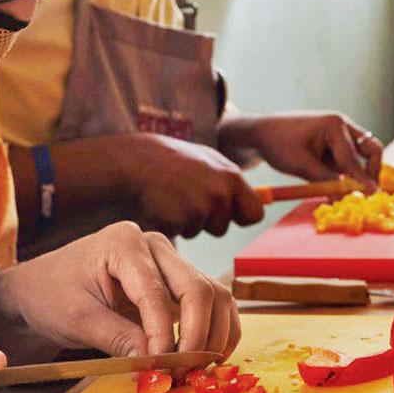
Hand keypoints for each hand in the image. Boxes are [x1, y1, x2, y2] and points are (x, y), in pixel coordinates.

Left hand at [0, 223, 239, 365]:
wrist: (40, 287)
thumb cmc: (51, 295)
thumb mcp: (77, 319)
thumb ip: (118, 338)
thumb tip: (156, 363)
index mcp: (124, 244)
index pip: (156, 292)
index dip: (163, 333)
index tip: (162, 366)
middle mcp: (155, 246)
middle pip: (197, 287)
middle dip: (197, 334)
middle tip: (186, 371)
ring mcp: (170, 261)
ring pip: (213, 293)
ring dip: (215, 333)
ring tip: (200, 367)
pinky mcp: (177, 280)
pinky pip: (211, 300)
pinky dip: (219, 328)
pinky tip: (211, 355)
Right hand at [108, 133, 264, 238]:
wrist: (135, 160)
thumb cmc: (171, 160)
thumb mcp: (207, 160)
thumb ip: (230, 181)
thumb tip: (258, 200)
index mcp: (231, 176)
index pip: (255, 213)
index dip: (240, 217)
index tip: (226, 214)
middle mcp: (220, 192)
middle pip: (222, 227)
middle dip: (207, 222)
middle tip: (186, 200)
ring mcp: (200, 206)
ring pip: (199, 231)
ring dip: (186, 222)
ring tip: (172, 198)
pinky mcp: (181, 219)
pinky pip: (180, 233)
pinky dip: (170, 224)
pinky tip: (161, 204)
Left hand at [217, 112, 382, 187]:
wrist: (260, 134)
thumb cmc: (278, 145)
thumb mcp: (303, 166)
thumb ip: (329, 181)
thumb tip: (353, 195)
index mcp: (335, 125)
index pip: (353, 159)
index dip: (361, 181)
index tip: (371, 197)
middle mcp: (343, 126)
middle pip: (371, 150)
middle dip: (371, 171)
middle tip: (366, 192)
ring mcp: (340, 133)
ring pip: (360, 158)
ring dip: (354, 174)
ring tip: (338, 190)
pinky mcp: (334, 143)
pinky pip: (347, 160)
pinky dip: (343, 173)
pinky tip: (329, 184)